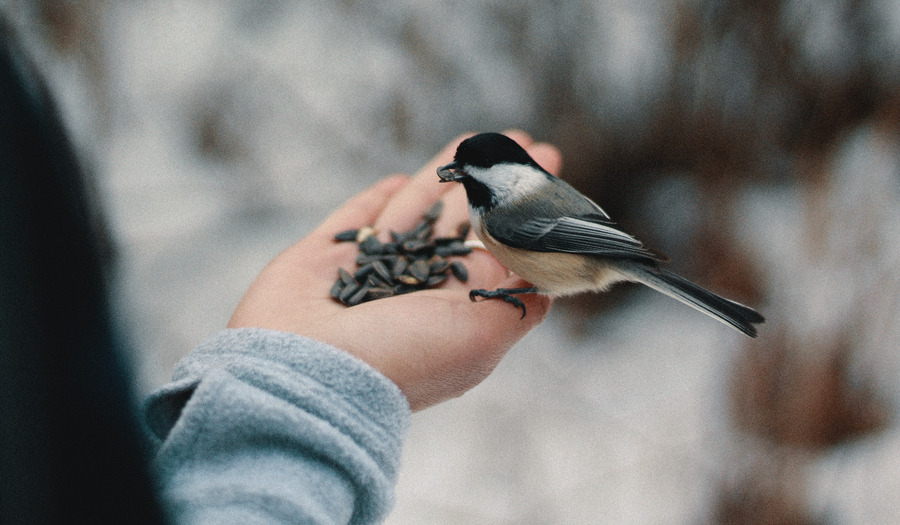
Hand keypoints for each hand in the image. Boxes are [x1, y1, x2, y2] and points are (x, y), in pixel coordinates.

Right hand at [228, 131, 562, 410]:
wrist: (305, 374)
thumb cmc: (399, 356)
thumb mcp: (479, 338)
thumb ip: (515, 306)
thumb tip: (544, 288)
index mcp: (452, 310)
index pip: (497, 249)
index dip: (522, 212)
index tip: (548, 175)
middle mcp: (413, 290)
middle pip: (460, 223)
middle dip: (491, 183)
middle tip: (521, 144)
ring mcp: (365, 273)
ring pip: (411, 211)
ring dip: (442, 176)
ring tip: (473, 139)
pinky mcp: (320, 259)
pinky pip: (353, 221)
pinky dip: (372, 201)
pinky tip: (396, 179)